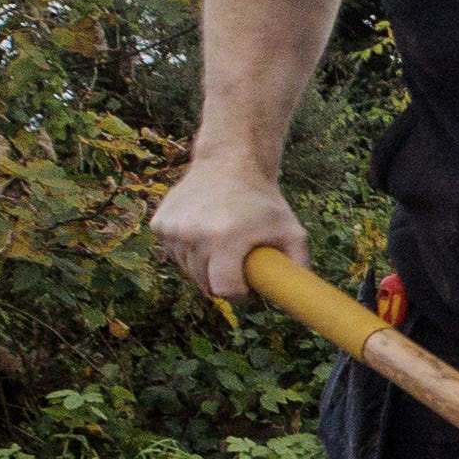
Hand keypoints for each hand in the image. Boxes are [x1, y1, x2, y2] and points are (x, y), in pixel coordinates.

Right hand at [151, 157, 310, 300]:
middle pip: (205, 283)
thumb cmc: (264, 201)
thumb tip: (296, 296)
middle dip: (224, 280)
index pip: (224, 289)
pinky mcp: (159, 225)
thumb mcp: (292, 231)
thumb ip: (299, 265)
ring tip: (223, 243)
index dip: (239, 294)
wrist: (230, 163)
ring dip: (206, 266)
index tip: (249, 286)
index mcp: (225, 238)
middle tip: (239, 262)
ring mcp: (172, 229)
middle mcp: (192, 234)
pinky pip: (175, 255)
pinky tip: (204, 232)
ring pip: (189, 270)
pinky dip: (189, 252)